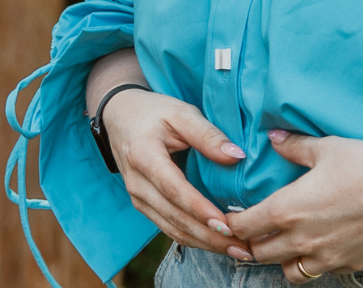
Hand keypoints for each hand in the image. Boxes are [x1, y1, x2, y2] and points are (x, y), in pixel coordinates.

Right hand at [102, 88, 250, 255]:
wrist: (119, 117)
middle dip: (209, 237)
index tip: (226, 224)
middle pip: (175, 217)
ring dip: (204, 243)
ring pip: (172, 229)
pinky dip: (193, 238)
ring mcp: (138, 198)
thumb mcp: (181, 112)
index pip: (175, 190)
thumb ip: (208, 134)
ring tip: (236, 250)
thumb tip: (237, 156)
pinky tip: (216, 243)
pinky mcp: (144, 205)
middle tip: (242, 246)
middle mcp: (138, 184)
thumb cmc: (154, 111)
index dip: (200, 209)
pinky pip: (168, 227)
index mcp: (144, 156)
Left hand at [227, 130, 362, 281]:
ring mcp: (324, 257)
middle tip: (253, 232)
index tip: (230, 217)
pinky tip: (320, 245)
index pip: (245, 226)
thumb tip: (274, 139)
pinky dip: (312, 262)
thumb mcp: (328, 148)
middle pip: (260, 254)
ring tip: (284, 242)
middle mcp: (301, 240)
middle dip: (252, 243)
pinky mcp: (346, 265)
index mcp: (288, 209)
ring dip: (280, 259)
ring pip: (287, 271)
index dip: (233, 223)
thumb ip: (295, 146)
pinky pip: (319, 272)